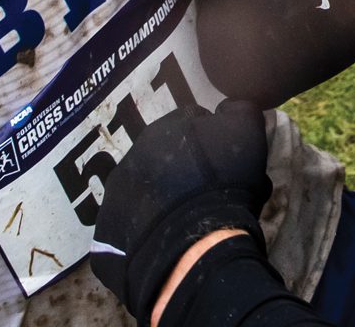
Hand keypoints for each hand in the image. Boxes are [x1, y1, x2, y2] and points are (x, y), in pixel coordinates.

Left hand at [91, 99, 273, 322]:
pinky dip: (144, 227)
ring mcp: (115, 193)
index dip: (212, 137)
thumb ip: (238, 110)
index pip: (191, 119)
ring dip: (162, 195)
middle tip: (206, 190)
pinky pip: (128, 222)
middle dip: (183, 165)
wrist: (192, 247)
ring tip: (184, 218)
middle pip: (164, 153)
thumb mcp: (247, 133)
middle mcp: (133, 154)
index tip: (225, 159)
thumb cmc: (224, 185)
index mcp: (166, 127)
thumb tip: (226, 109)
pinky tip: (165, 239)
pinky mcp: (107, 229)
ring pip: (144, 186)